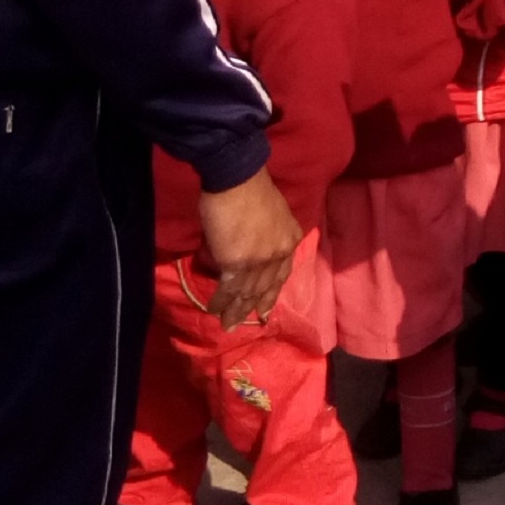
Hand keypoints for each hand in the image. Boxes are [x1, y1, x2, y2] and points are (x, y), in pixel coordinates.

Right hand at [197, 167, 300, 329]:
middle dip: (252, 309)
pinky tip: (214, 310)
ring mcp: (260, 261)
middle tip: (243, 325)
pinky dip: (220, 301)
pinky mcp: (238, 263)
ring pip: (246, 293)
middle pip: (264, 288)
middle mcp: (279, 254)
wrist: (237, 179)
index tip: (267, 311)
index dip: (272, 295)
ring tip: (226, 325)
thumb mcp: (273, 215)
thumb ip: (268, 236)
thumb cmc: (252, 189)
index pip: (282, 275)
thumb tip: (251, 250)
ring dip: (234, 311)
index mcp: (290, 240)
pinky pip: (229, 289)